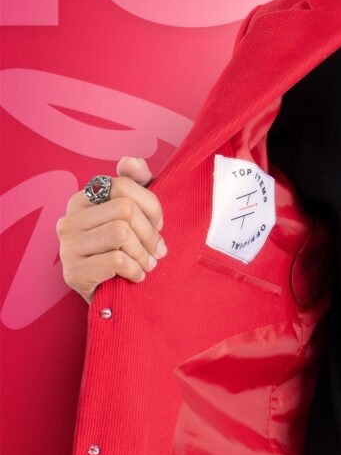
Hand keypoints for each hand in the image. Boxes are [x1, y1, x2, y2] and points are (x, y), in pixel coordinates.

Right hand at [56, 156, 166, 304]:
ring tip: (149, 263)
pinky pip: (116, 260)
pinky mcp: (72, 273)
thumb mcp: (137, 211)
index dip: (150, 204)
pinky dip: (135, 269)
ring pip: (121, 233)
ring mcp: (66, 247)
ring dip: (143, 252)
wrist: (113, 293)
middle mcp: (68, 220)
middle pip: (124, 209)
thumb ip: (137, 182)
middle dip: (150, 232)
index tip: (159, 223)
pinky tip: (137, 275)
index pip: (123, 185)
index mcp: (83, 199)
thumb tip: (129, 161)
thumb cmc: (128, 246)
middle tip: (159, 249)